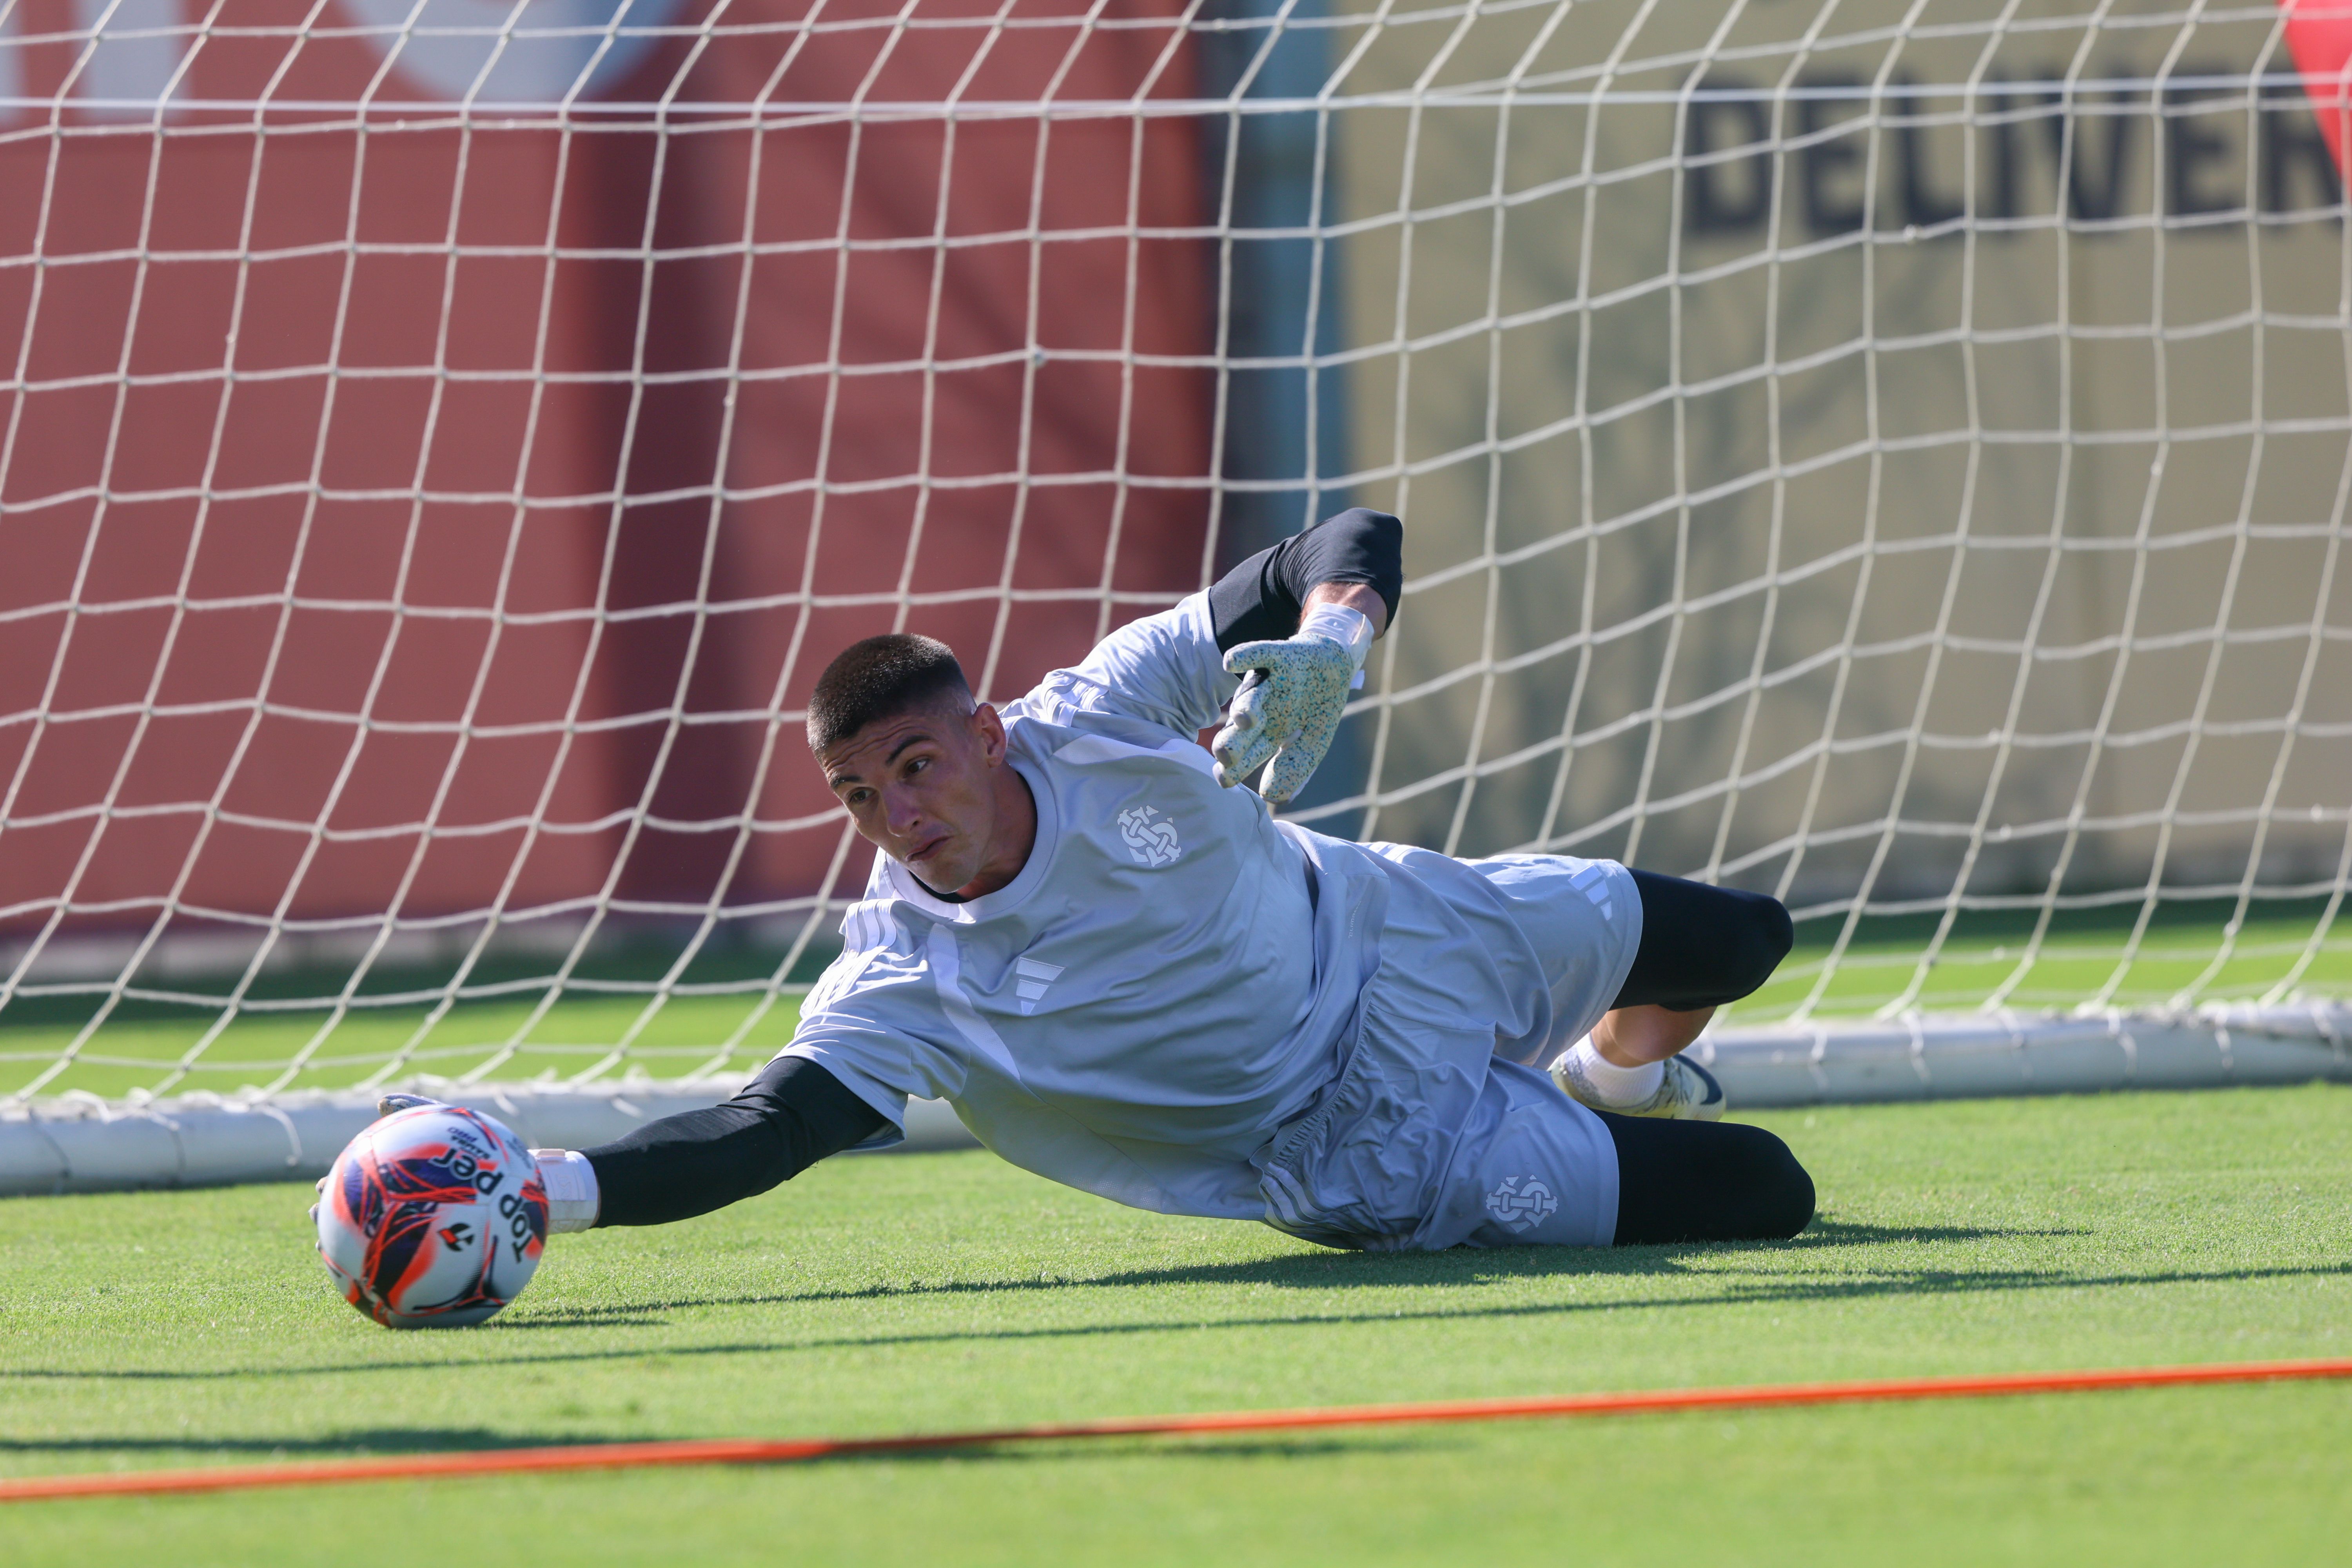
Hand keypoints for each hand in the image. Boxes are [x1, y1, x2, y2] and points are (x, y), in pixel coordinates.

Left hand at [1212, 604, 1370, 802]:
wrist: (1335, 660)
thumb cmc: (1318, 705)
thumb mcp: (1314, 742)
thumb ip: (1295, 767)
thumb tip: (1271, 797)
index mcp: (1269, 733)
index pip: (1248, 755)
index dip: (1234, 767)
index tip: (1223, 780)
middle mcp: (1264, 710)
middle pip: (1243, 730)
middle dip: (1233, 742)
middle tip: (1224, 755)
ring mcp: (1270, 684)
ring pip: (1253, 696)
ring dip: (1246, 707)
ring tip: (1242, 720)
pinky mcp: (1279, 656)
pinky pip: (1261, 654)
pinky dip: (1247, 655)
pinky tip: (1230, 663)